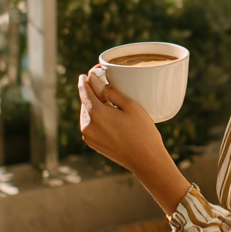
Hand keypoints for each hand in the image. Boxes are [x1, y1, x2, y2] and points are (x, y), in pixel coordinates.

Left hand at [78, 67, 190, 214]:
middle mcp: (87, 125)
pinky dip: (96, 116)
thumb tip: (98, 80)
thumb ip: (111, 91)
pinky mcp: (92, 144)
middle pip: (85, 101)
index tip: (92, 70)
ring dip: (93, 103)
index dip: (87, 78)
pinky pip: (90, 124)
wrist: (146, 160)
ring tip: (106, 96)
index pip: (84, 90)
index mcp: (96, 114)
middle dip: (91, 89)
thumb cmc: (142, 132)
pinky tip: (108, 113)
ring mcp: (88, 136)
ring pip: (87, 113)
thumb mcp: (130, 106)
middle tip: (102, 80)